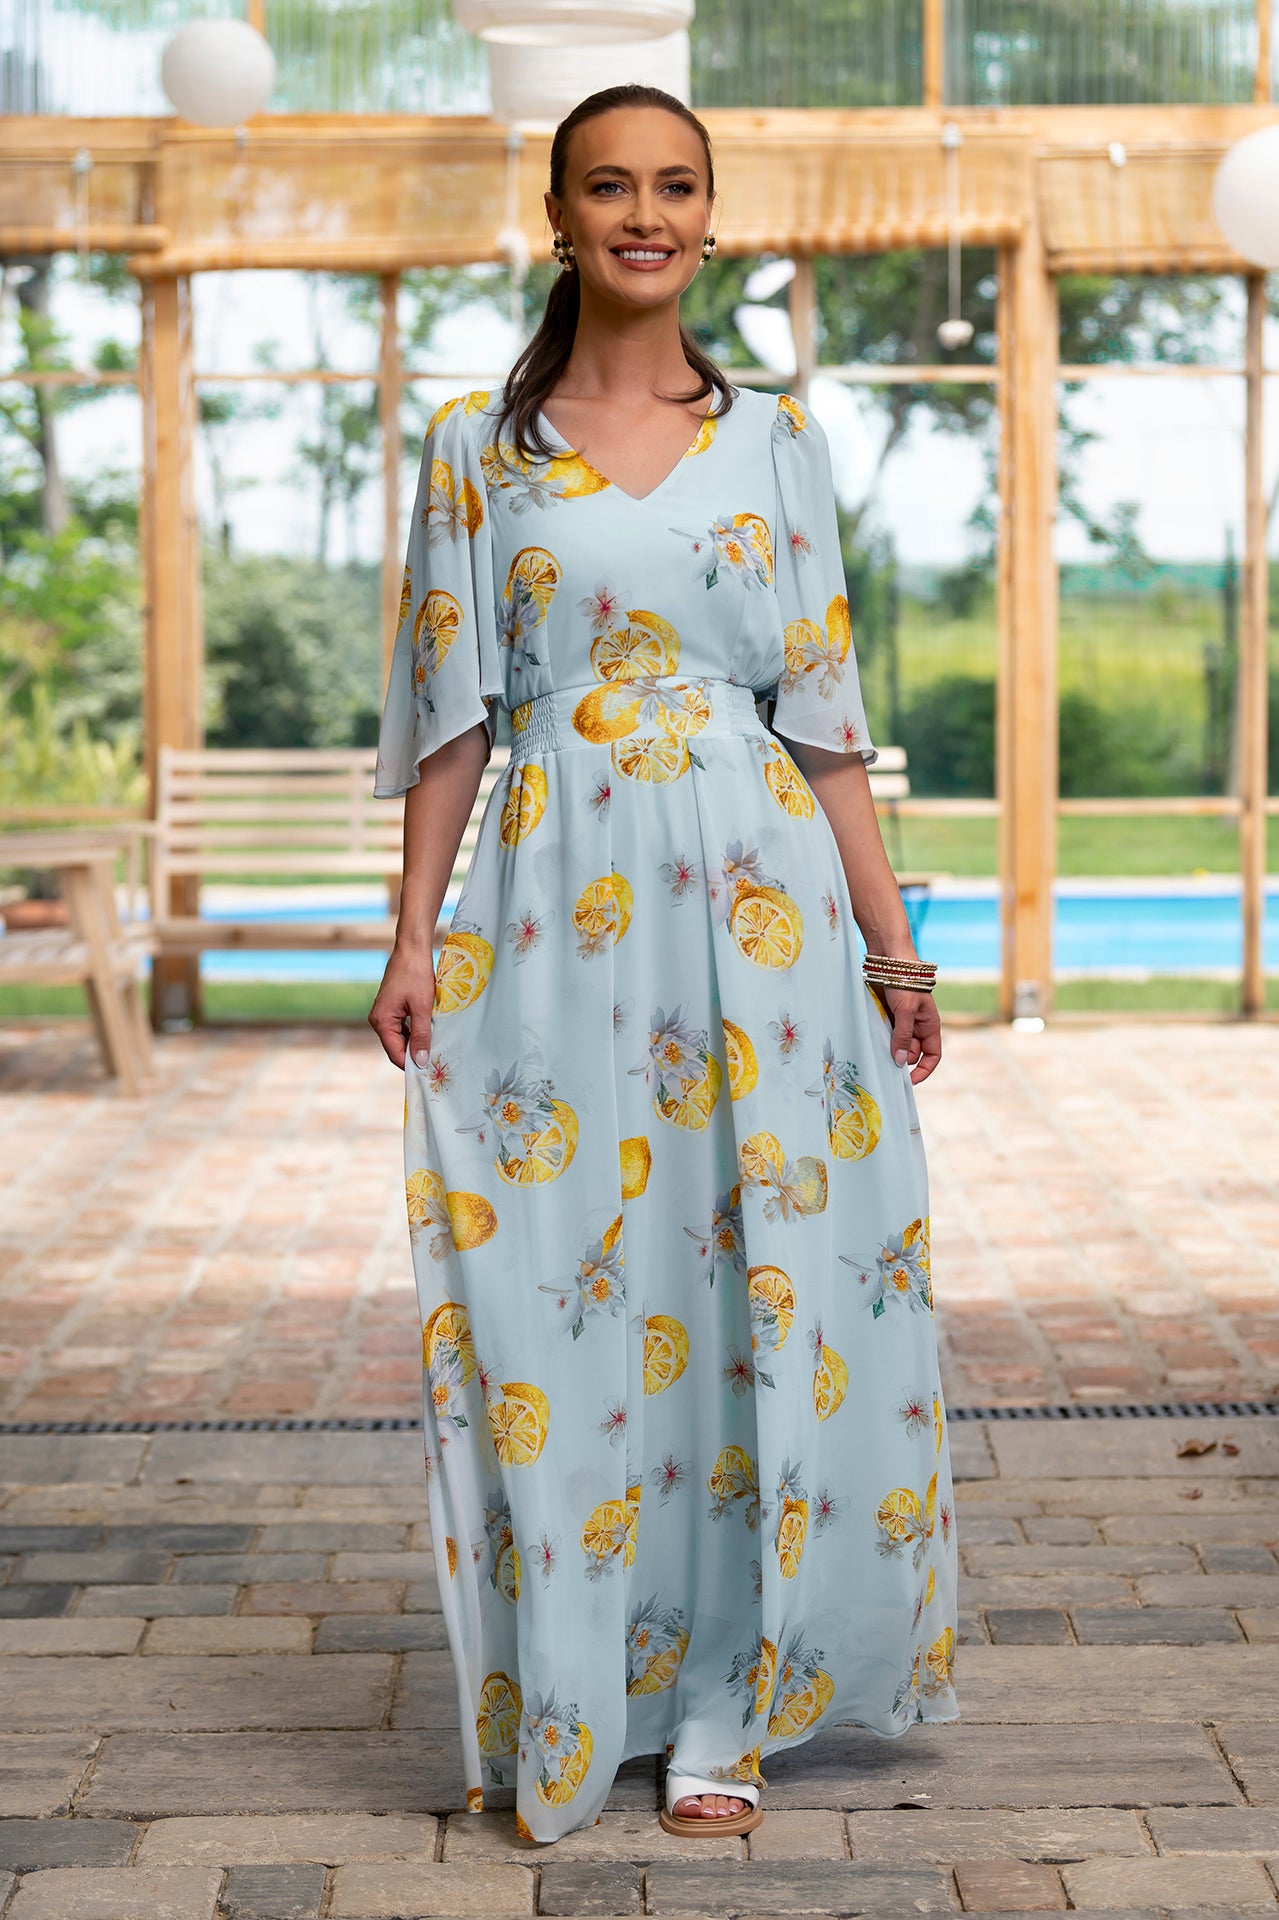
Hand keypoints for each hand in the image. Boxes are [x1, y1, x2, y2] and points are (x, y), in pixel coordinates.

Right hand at [368, 945, 436, 1070]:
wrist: (412, 949)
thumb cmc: (416, 974)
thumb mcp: (422, 1007)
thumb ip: (421, 1035)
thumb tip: (421, 1060)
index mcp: (381, 1021)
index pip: (394, 1053)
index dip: (411, 1064)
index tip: (429, 1071)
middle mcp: (378, 1019)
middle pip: (396, 1047)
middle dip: (414, 1054)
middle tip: (435, 1061)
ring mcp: (384, 1013)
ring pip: (400, 1038)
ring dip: (415, 1043)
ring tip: (435, 1047)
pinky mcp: (391, 1008)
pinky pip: (401, 1027)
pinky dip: (414, 1032)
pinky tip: (429, 1032)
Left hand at [881, 985, 941, 1083]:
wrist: (889, 958)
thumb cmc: (906, 979)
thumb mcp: (906, 1010)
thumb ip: (903, 1036)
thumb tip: (901, 1061)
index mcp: (930, 1024)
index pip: (932, 1055)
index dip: (924, 1070)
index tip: (910, 1080)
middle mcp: (918, 1025)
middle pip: (911, 1052)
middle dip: (901, 1056)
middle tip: (887, 1056)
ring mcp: (902, 1021)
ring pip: (897, 1043)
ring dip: (888, 1046)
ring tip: (880, 1041)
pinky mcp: (889, 1015)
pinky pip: (886, 1033)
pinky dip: (880, 1037)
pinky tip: (874, 1034)